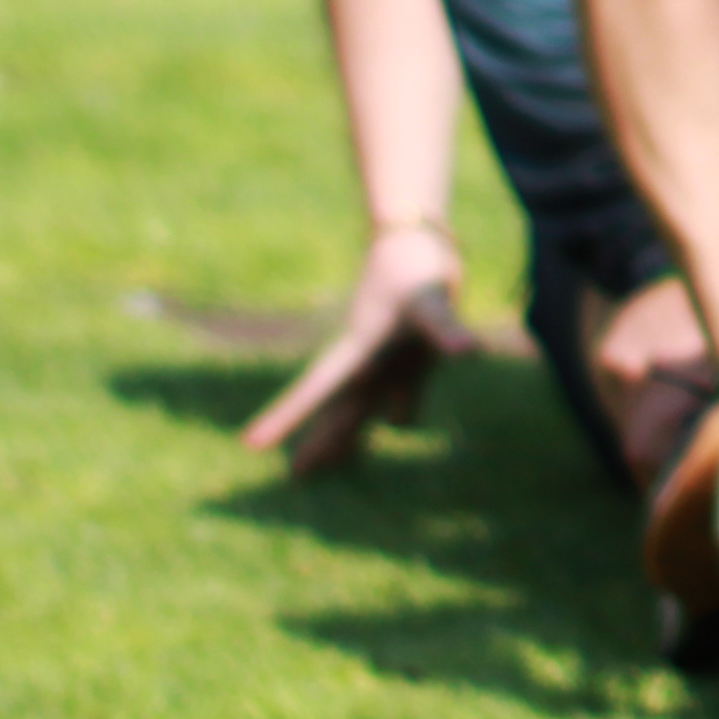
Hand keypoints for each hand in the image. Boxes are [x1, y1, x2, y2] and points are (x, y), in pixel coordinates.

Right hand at [241, 223, 466, 473]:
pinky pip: (401, 395)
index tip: (250, 444)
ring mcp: (389, 361)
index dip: (285, 418)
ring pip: (365, 407)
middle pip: (338, 410)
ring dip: (351, 435)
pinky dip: (397, 413)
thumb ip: (445, 329)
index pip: (315, 391)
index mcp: (359, 350)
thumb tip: (468, 352)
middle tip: (294, 476)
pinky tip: (393, 423)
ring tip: (330, 463)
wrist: (419, 241)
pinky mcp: (412, 358)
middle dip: (318, 442)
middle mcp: (368, 361)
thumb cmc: (416, 268)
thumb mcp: (430, 300)